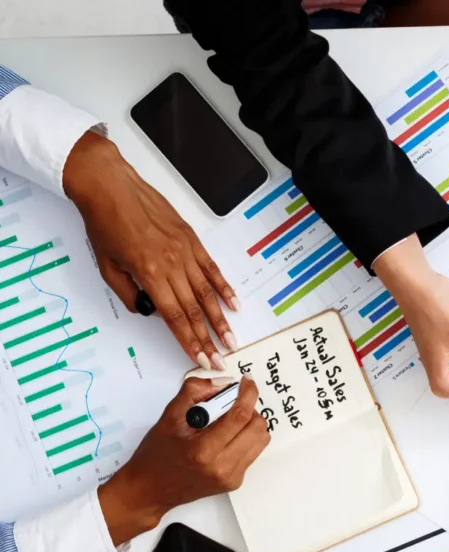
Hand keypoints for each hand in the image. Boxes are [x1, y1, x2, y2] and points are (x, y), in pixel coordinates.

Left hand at [62, 131, 237, 368]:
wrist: (110, 186)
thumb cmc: (105, 223)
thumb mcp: (107, 266)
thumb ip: (130, 294)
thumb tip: (149, 311)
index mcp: (150, 273)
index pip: (175, 316)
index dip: (189, 341)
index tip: (201, 358)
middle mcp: (172, 264)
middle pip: (195, 310)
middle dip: (209, 338)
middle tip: (220, 358)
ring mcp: (186, 252)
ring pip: (208, 293)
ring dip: (220, 319)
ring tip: (231, 338)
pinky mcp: (192, 240)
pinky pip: (212, 269)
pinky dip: (224, 288)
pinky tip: (233, 304)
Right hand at [97, 378, 269, 543]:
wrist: (149, 490)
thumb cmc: (156, 454)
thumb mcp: (168, 417)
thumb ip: (194, 393)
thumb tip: (222, 383)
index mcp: (204, 450)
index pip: (239, 416)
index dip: (248, 394)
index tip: (247, 381)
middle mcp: (222, 466)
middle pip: (257, 428)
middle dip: (250, 409)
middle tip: (232, 404)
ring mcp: (231, 477)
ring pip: (260, 440)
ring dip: (250, 424)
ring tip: (229, 421)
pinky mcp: (234, 482)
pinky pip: (253, 453)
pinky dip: (245, 439)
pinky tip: (226, 437)